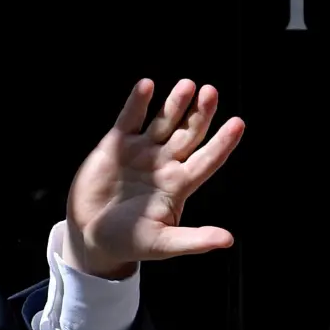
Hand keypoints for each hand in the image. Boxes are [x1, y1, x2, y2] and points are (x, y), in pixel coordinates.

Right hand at [63, 78, 244, 277]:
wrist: (91, 237)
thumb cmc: (131, 243)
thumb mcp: (164, 244)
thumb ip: (195, 241)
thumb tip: (228, 241)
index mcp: (180, 185)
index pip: (208, 159)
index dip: (223, 142)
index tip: (238, 123)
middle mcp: (165, 164)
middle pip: (189, 134)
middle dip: (201, 114)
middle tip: (211, 92)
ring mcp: (142, 152)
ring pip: (164, 122)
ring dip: (175, 104)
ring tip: (188, 86)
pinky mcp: (117, 145)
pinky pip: (130, 119)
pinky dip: (138, 102)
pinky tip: (147, 86)